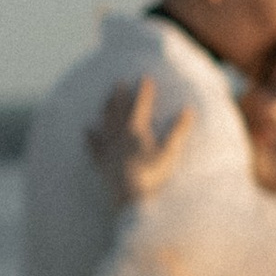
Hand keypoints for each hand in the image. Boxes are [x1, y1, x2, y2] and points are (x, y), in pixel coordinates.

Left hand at [88, 75, 188, 197]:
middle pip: (118, 110)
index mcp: (136, 130)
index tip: (145, 78)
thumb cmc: (151, 175)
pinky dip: (90, 138)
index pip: (140, 105)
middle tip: (118, 82)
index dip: (143, 92)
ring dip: (106, 110)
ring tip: (106, 99)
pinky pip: (94, 147)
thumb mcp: (169, 151)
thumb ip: (178, 130)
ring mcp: (108, 148)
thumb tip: (188, 110)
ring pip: (105, 123)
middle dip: (119, 95)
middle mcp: (119, 135)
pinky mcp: (101, 162)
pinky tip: (86, 130)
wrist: (129, 197)